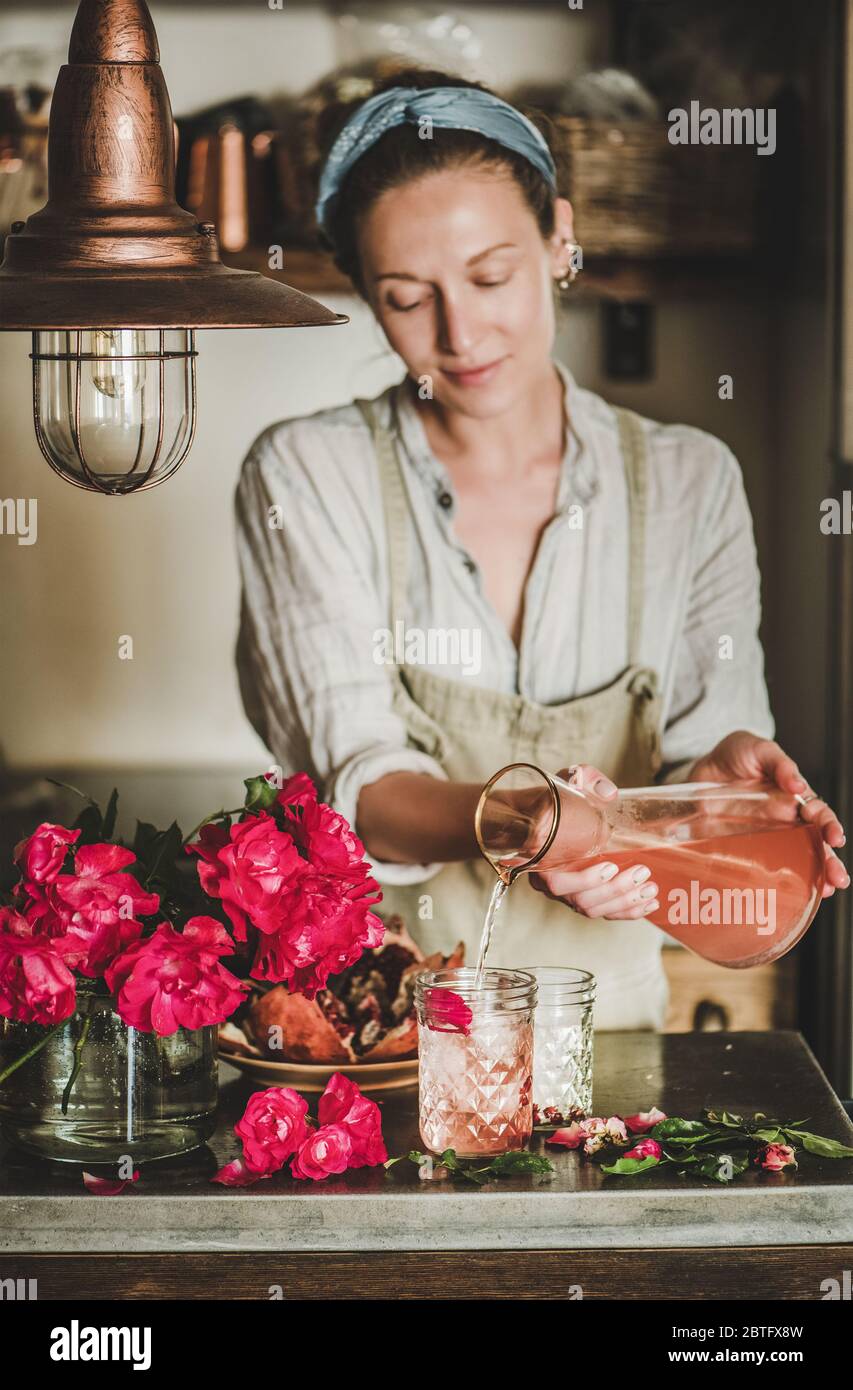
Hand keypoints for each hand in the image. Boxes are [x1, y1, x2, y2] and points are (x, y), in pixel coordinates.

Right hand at [529, 764, 660, 920]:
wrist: (551, 811)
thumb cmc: (557, 799)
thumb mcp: (569, 782)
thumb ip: (585, 780)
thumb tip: (608, 793)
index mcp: (541, 860)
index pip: (557, 883)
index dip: (584, 880)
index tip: (610, 865)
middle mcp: (550, 883)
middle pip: (582, 900)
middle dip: (615, 889)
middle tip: (641, 871)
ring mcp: (567, 894)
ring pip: (595, 909)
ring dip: (625, 901)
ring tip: (650, 887)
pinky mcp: (584, 898)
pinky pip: (604, 912)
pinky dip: (628, 911)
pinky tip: (650, 903)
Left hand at [689, 731, 848, 897]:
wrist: (703, 767)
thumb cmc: (738, 754)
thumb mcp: (759, 750)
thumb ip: (779, 763)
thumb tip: (798, 784)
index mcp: (794, 798)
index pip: (819, 815)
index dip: (829, 827)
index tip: (835, 838)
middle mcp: (785, 822)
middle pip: (814, 845)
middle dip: (829, 863)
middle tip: (838, 879)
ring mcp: (765, 837)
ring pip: (794, 861)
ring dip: (810, 877)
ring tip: (822, 892)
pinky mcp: (742, 847)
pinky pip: (759, 867)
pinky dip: (771, 882)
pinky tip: (781, 894)